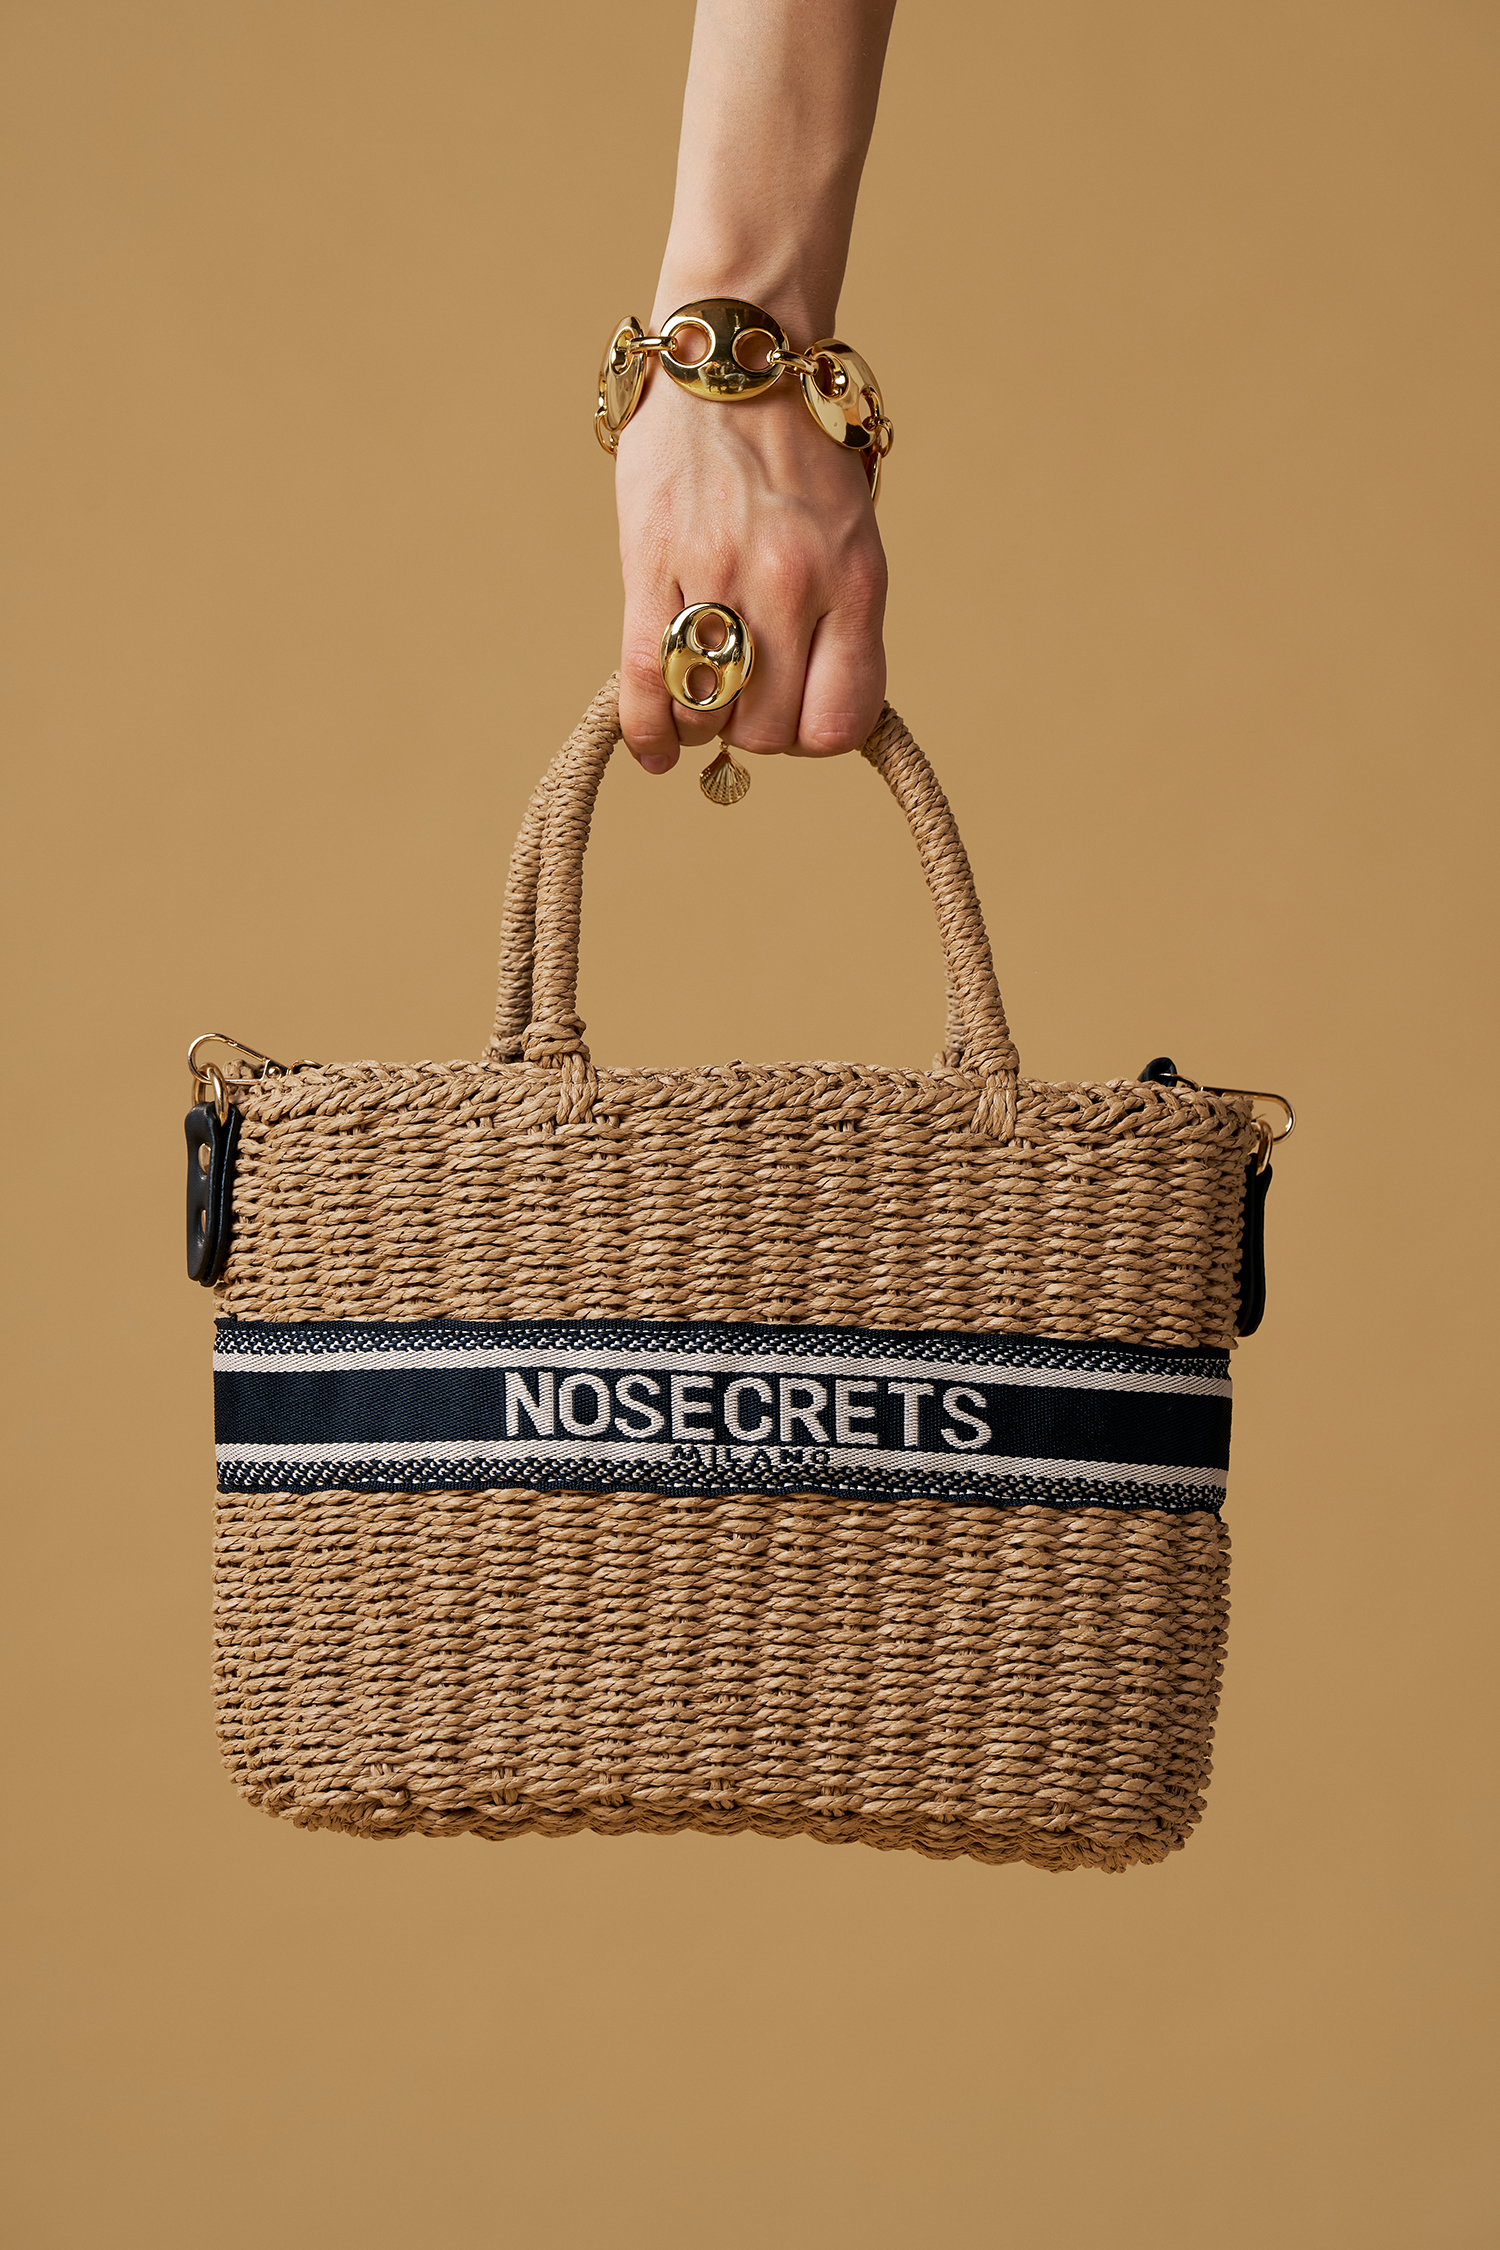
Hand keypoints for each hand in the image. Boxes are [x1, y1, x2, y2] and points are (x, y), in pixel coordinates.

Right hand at [614, 365, 887, 770]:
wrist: (737, 354)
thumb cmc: (797, 454)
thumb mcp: (849, 537)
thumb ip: (838, 622)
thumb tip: (808, 717)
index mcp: (855, 581)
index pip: (841, 721)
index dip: (813, 738)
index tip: (795, 718)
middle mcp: (793, 584)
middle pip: (767, 730)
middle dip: (753, 730)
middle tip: (741, 697)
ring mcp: (720, 574)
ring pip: (706, 713)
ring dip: (700, 722)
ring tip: (699, 692)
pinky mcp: (652, 561)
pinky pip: (645, 680)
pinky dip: (649, 732)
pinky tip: (657, 750)